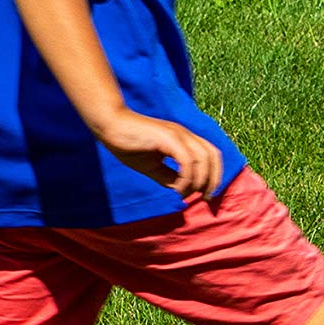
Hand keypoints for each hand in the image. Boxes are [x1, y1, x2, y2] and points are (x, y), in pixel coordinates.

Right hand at [97, 108, 225, 200]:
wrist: (110, 126)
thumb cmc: (128, 144)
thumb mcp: (152, 166)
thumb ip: (168, 176)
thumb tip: (181, 190)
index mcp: (184, 139)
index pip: (210, 154)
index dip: (214, 175)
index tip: (205, 195)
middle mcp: (184, 134)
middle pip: (213, 156)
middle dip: (213, 180)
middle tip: (204, 199)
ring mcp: (177, 134)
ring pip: (203, 159)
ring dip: (199, 181)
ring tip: (185, 195)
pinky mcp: (168, 138)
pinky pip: (186, 161)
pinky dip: (186, 178)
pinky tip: (177, 189)